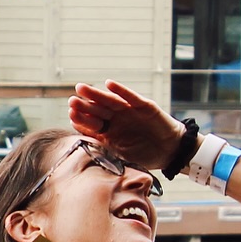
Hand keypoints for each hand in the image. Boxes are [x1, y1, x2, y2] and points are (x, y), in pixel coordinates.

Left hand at [69, 80, 184, 172]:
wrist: (170, 152)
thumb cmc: (144, 156)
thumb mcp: (122, 157)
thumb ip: (107, 152)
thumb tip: (85, 154)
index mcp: (108, 132)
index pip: (91, 125)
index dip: (82, 121)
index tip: (71, 116)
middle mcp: (116, 120)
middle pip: (97, 111)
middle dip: (84, 106)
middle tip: (71, 100)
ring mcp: (129, 111)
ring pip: (109, 101)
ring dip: (96, 94)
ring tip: (82, 88)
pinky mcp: (144, 106)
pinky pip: (130, 97)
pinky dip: (120, 90)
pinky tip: (109, 84)